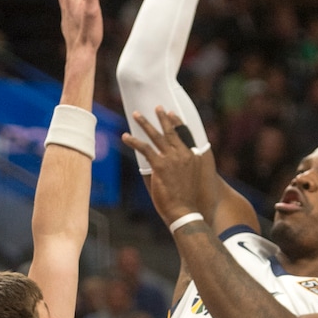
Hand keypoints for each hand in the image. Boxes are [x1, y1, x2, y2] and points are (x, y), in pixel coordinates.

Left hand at [122, 107, 203, 225]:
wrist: (185, 210)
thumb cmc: (185, 200)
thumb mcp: (187, 179)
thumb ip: (180, 168)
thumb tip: (168, 165)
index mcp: (191, 157)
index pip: (183, 134)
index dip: (176, 123)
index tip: (171, 113)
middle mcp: (183, 154)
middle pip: (171, 131)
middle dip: (162, 118)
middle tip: (157, 107)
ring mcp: (172, 159)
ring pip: (156, 136)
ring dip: (145, 123)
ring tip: (136, 115)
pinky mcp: (161, 165)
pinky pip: (145, 149)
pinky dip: (134, 141)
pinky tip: (125, 137)